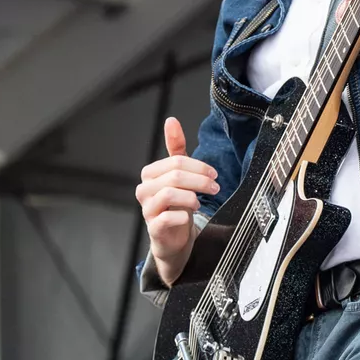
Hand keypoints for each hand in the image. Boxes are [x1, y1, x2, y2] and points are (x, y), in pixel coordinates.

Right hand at [136, 117, 218, 285]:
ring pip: (168, 194)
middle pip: (173, 176)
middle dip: (199, 181)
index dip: (198, 167)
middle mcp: (144, 190)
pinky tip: (190, 217)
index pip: (175, 162)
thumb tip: (171, 120)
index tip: (214, 175)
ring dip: (191, 196)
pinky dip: (182, 216)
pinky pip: (166, 218)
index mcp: (150, 174)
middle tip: (215, 187)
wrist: (174, 239)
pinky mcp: (153, 228)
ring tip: (200, 202)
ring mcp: (147, 210)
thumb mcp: (178, 175)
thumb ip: (175, 149)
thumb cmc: (176, 204)